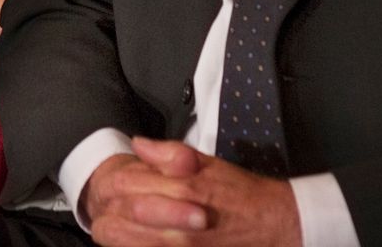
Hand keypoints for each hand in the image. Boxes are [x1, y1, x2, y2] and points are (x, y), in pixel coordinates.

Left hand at [80, 139, 302, 246]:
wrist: (275, 226)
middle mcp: (178, 231)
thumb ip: (170, 154)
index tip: (111, 186)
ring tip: (117, 226)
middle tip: (107, 210)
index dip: (110, 186)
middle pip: (114, 227)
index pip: (123, 188)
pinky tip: (137, 241)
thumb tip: (138, 145)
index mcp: (182, 194)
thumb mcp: (208, 164)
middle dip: (106, 217)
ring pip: (126, 246)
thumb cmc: (240, 195)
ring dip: (116, 236)